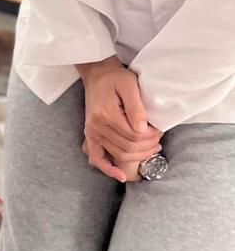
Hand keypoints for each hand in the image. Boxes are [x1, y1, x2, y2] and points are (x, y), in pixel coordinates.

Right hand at [77, 58, 162, 181]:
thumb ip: (136, 108)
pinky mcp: (91, 135)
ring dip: (137, 155)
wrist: (98, 75)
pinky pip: (96, 158)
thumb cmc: (115, 78)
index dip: (151, 136)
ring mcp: (92, 132)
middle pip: (127, 147)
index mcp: (106, 114)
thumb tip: (143, 130)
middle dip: (147, 146)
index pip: (134, 135)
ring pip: (118, 154)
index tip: (160, 128)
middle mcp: (97, 126)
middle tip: (159, 138)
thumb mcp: (129, 86)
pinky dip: (108, 168)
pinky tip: (121, 176)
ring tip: (152, 147)